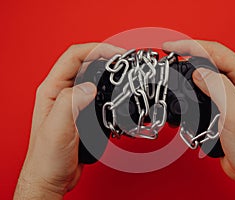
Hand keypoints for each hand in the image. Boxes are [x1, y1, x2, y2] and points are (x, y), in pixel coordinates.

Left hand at [14, 43, 124, 199]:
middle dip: (105, 57)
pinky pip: (98, 95)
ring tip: (124, 73)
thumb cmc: (47, 157)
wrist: (52, 177)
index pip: (74, 57)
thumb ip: (71, 103)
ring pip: (93, 78)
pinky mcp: (83, 114)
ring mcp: (73, 103)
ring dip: (109, 73)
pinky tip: (117, 94)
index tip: (116, 53)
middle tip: (124, 60)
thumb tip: (90, 88)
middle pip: (85, 63)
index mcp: (51, 90)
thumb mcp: (57, 128)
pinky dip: (110, 91)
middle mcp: (62, 93)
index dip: (96, 49)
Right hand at [163, 40, 234, 198]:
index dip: (192, 47)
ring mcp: (230, 94)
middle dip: (188, 54)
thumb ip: (217, 88)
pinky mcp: (222, 105)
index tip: (172, 48)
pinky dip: (191, 87)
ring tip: (173, 70)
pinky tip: (183, 89)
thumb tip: (197, 72)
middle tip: (169, 56)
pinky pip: (203, 89)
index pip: (217, 52)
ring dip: (188, 70)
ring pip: (205, 73)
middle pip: (211, 59)